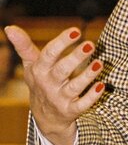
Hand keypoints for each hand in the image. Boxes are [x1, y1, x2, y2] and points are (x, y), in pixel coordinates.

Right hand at [4, 25, 104, 144]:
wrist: (44, 117)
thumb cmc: (41, 81)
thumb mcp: (31, 64)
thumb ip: (23, 46)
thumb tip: (9, 27)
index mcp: (39, 70)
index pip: (49, 54)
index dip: (62, 42)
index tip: (76, 30)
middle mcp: (48, 84)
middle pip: (62, 70)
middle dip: (76, 57)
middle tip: (90, 45)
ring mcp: (59, 99)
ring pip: (73, 88)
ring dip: (87, 75)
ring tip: (100, 63)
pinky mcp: (70, 111)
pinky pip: (81, 105)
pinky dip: (92, 96)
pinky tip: (102, 85)